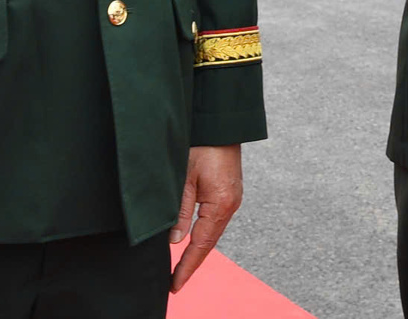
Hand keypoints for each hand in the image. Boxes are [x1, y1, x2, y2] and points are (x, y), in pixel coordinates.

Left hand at [170, 144, 242, 292]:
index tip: (175, 285)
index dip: (187, 267)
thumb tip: (175, 240)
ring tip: (182, 267)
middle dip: (192, 262)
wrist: (221, 123)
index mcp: (220, 204)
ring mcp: (233, 198)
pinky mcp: (230, 192)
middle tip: (175, 282)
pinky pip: (216, 220)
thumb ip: (180, 211)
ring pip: (213, 232)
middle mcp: (231, 205)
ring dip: (198, 249)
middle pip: (209, 242)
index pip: (201, 245)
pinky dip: (204, 234)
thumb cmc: (202, 145)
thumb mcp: (184, 178)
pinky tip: (195, 239)